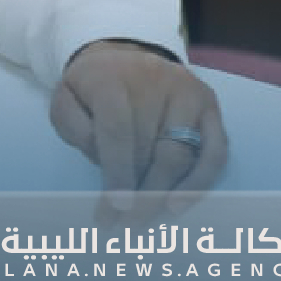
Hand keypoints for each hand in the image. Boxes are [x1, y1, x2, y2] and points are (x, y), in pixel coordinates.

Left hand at [50, 39, 227, 224]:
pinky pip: (214, 151)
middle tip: (122, 225)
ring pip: (181, 154)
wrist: (123, 56)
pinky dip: (199, 182)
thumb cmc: (91, 88)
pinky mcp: (210, 105)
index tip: (115, 206)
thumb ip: (72, 126)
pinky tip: (177, 205)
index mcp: (112, 78)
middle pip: (150, 149)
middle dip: (136, 193)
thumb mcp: (65, 98)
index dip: (117, 172)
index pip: (118, 131)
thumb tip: (101, 159)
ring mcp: (188, 92)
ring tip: (142, 222)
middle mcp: (156, 81)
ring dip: (162, 194)